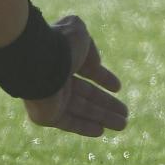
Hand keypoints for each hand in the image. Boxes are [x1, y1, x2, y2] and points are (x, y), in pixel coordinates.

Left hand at [23, 14, 127, 137]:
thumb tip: (94, 64)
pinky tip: (101, 131)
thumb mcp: (80, 33)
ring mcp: (50, 98)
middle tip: (125, 112)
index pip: (85, 70)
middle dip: (106, 104)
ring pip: (81, 110)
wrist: (39, 61)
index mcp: (61, 57)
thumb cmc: (60, 44)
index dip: (102, 78)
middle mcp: (55, 78)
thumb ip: (89, 48)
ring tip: (123, 124)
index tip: (118, 87)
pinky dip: (85, 127)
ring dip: (103, 117)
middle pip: (85, 95)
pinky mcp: (47, 116)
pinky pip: (69, 123)